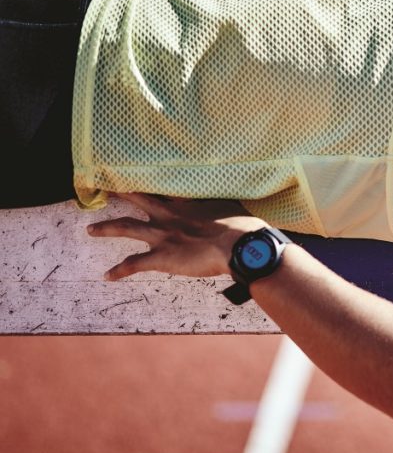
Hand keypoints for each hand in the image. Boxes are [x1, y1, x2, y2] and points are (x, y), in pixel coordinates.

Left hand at [87, 193, 269, 280]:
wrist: (238, 245)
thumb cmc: (240, 226)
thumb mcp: (229, 206)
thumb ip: (218, 204)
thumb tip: (225, 201)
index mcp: (185, 203)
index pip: (161, 189)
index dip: (148, 183)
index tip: (136, 176)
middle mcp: (168, 216)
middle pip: (137, 200)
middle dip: (119, 194)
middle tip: (104, 189)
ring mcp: (161, 236)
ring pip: (125, 227)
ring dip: (106, 228)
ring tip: (91, 229)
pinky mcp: (160, 257)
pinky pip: (133, 264)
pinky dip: (118, 270)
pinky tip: (107, 276)